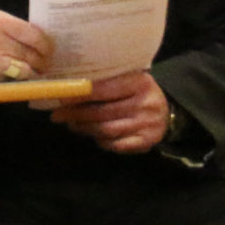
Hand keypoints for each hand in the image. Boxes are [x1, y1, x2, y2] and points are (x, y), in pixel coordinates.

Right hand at [0, 7, 53, 85]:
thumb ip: (8, 26)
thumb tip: (37, 39)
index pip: (33, 33)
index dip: (46, 44)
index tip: (51, 49)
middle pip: (31, 54)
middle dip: (43, 61)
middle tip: (46, 64)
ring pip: (25, 71)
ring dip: (33, 74)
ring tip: (35, 73)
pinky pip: (10, 82)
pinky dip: (16, 82)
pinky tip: (16, 79)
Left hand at [48, 71, 171, 153]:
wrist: (167, 112)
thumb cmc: (138, 92)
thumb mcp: (128, 79)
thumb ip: (105, 81)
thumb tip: (70, 88)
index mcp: (139, 82)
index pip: (104, 89)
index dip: (80, 95)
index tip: (61, 98)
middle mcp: (145, 103)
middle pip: (102, 112)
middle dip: (76, 114)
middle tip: (58, 116)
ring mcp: (147, 125)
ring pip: (106, 130)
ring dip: (84, 128)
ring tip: (71, 124)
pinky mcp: (146, 141)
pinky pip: (116, 145)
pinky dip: (101, 141)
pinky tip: (92, 135)